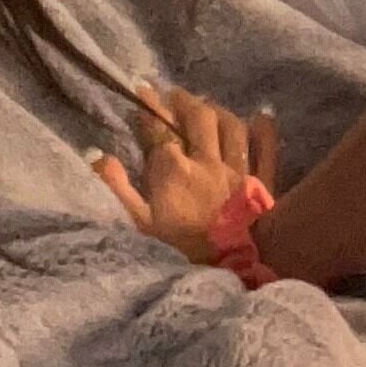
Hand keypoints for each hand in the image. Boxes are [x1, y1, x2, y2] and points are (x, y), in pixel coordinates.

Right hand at [91, 85, 280, 266]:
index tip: (143, 93)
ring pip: (232, 127)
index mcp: (176, 172)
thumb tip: (97, 155)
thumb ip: (117, 189)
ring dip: (219, 111)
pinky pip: (268, 151)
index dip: (150, 110)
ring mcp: (239, 171)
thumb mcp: (137, 227)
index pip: (161, 131)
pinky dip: (265, 131)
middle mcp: (209, 163)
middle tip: (173, 95)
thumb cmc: (176, 253)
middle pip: (199, 118)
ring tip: (207, 104)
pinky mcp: (263, 185)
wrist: (226, 274)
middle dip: (184, 102)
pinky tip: (262, 116)